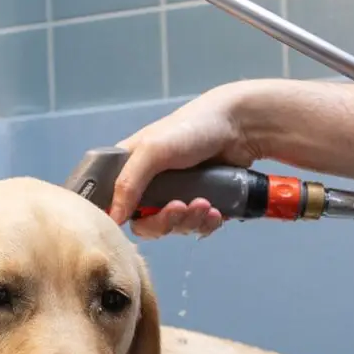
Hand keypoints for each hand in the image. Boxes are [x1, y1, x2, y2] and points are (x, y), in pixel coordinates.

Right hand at [109, 87, 261, 238]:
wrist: (239, 126)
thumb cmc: (190, 129)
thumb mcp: (152, 150)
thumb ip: (128, 183)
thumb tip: (113, 219)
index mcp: (130, 169)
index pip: (114, 205)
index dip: (125, 217)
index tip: (143, 215)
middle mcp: (150, 185)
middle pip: (146, 224)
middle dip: (166, 221)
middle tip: (182, 207)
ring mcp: (176, 196)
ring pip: (174, 228)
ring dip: (190, 221)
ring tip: (206, 203)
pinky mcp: (200, 203)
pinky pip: (197, 228)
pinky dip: (206, 223)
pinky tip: (216, 210)